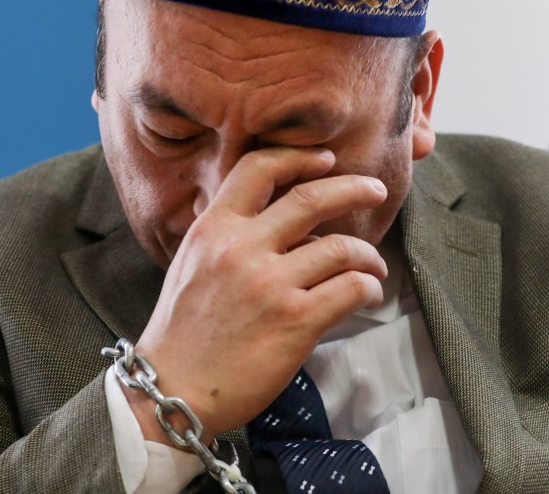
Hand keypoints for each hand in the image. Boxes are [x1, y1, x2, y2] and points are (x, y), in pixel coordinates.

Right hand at [125, 147, 387, 444]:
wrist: (173, 391)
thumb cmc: (182, 333)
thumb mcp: (192, 264)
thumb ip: (228, 234)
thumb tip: (279, 215)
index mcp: (213, 229)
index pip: (259, 168)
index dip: (298, 157)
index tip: (324, 160)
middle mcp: (241, 249)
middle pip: (312, 198)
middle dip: (354, 188)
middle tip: (375, 190)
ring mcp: (270, 284)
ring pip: (342, 247)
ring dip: (368, 255)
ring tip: (372, 266)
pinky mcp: (295, 321)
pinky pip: (351, 288)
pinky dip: (368, 288)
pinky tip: (366, 295)